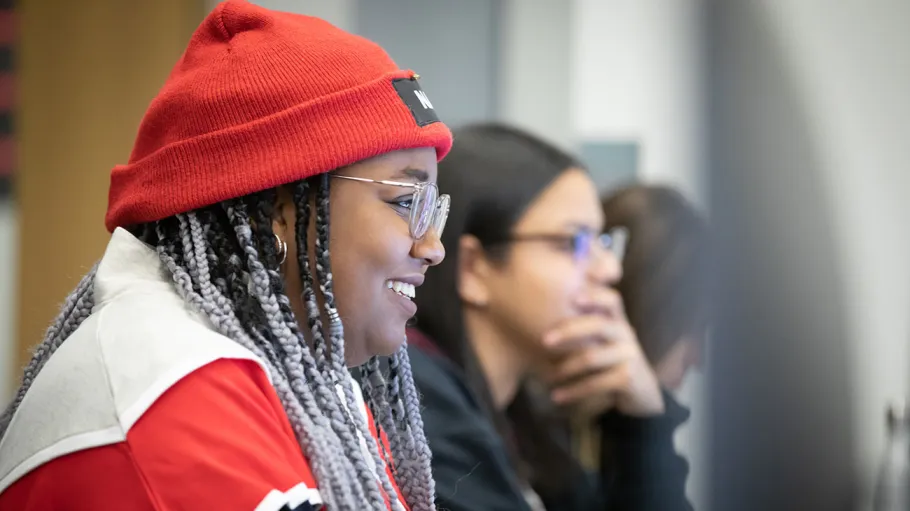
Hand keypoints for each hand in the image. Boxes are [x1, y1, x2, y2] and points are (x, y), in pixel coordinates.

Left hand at [542, 287, 663, 417]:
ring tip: (547, 377)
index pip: (611, 300)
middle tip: (544, 340)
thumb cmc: (611, 360)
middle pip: (598, 325)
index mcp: (617, 321)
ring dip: (566, 367)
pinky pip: (595, 383)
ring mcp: (629, 355)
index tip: (573, 298)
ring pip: (592, 357)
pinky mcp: (628, 378)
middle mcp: (625, 334)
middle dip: (568, 331)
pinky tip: (556, 396)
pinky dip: (573, 391)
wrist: (641, 392)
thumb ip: (585, 323)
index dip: (595, 296)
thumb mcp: (603, 339)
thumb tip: (544, 312)